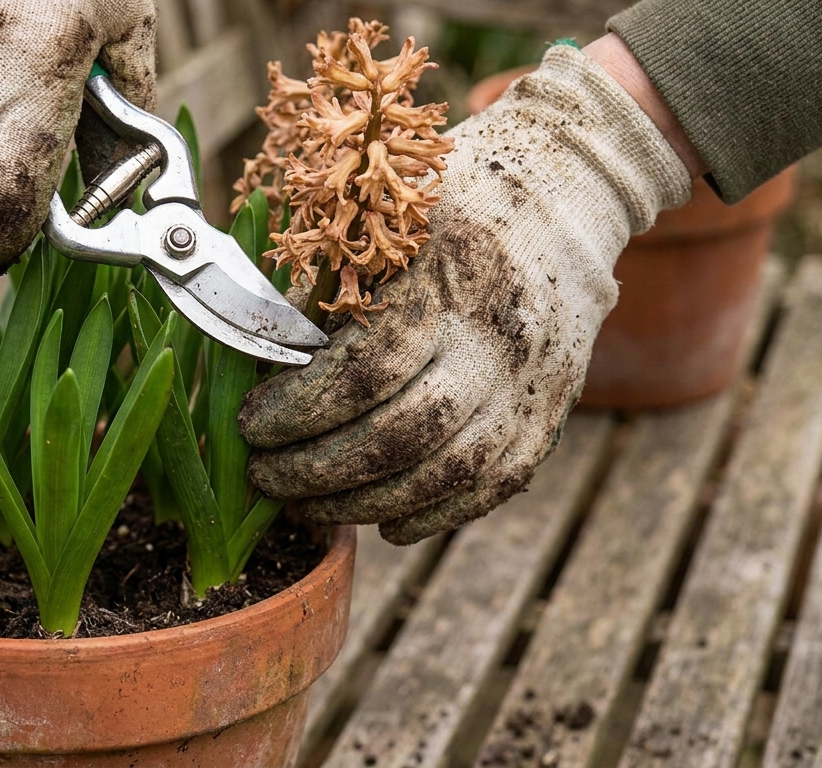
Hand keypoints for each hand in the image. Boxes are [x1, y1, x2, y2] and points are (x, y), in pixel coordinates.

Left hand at [239, 45, 690, 544]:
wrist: (570, 189)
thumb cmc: (453, 194)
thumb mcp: (387, 212)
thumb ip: (327, 285)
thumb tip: (259, 362)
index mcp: (449, 270)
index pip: (368, 368)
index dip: (300, 409)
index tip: (250, 424)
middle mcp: (500, 332)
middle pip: (405, 433)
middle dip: (319, 469)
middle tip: (265, 477)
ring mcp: (534, 377)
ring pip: (447, 471)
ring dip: (365, 503)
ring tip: (308, 504)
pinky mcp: (551, 409)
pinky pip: (492, 485)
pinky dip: (433, 515)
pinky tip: (385, 523)